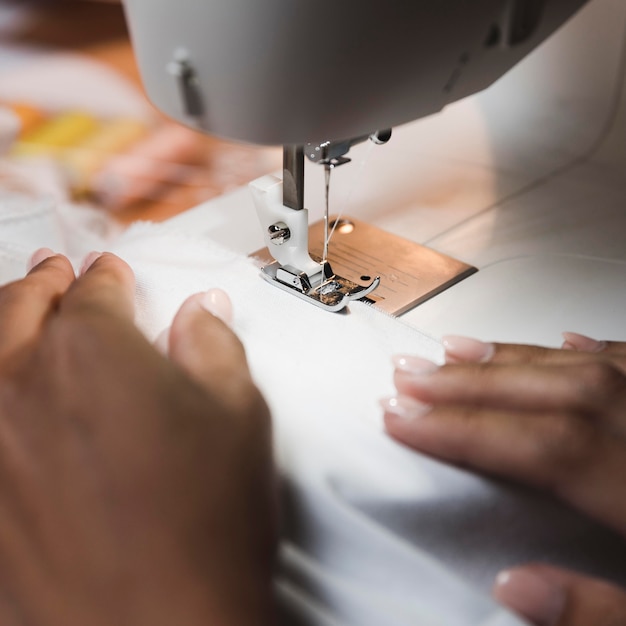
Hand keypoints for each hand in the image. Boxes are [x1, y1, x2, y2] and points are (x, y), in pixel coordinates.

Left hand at [0, 249, 275, 625]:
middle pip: (22, 306)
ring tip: (16, 306)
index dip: (107, 277)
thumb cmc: (206, 521)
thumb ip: (214, 345)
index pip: (97, 292)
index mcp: (94, 350)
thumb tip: (202, 311)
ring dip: (1, 317)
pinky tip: (5, 384)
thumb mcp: (239, 413)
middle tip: (55, 271)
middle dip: (43, 282)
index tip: (111, 273)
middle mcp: (23, 381)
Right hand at [380, 333, 625, 625]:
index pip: (547, 447)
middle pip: (558, 393)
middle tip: (408, 377)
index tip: (403, 420)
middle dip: (471, 383)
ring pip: (587, 367)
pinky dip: (585, 349)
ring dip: (513, 359)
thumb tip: (516, 589)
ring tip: (453, 352)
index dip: (466, 429)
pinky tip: (557, 343)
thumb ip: (598, 613)